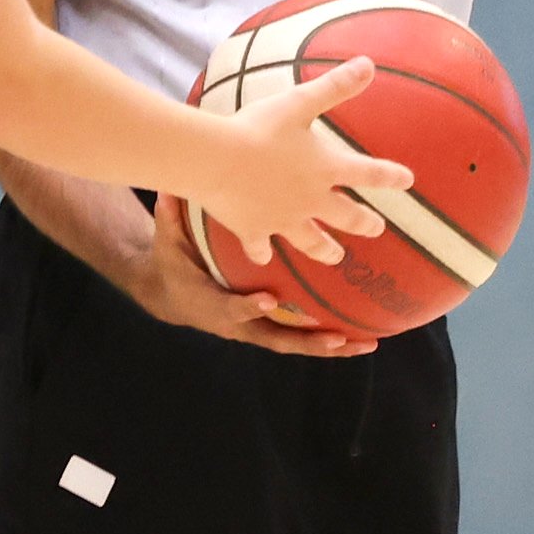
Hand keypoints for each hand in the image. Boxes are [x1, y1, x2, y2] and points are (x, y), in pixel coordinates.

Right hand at [118, 193, 375, 354]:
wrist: (169, 296)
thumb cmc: (173, 265)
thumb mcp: (168, 242)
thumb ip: (172, 218)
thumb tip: (170, 187)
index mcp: (211, 304)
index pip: (230, 309)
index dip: (246, 307)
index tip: (266, 300)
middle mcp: (237, 324)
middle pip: (274, 338)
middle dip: (306, 340)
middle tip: (337, 338)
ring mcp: (255, 329)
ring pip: (294, 343)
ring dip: (330, 346)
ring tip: (365, 343)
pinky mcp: (267, 328)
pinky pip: (299, 338)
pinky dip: (329, 341)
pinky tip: (361, 338)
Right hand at [199, 57, 411, 266]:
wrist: (218, 160)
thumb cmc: (260, 129)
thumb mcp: (300, 102)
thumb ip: (335, 86)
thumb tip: (369, 64)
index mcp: (325, 169)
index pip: (367, 173)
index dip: (389, 176)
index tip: (408, 181)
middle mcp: (310, 200)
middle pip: (345, 217)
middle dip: (364, 223)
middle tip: (377, 229)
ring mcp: (282, 219)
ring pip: (311, 241)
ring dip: (325, 250)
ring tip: (336, 257)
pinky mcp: (253, 230)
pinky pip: (260, 247)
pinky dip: (262, 253)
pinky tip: (264, 259)